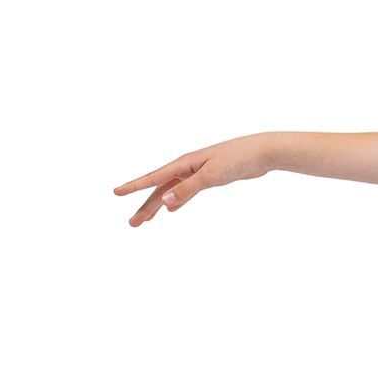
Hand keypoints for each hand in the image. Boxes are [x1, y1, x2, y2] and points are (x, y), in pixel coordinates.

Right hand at [113, 136, 275, 225]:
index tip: (116, 192)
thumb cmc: (238, 158)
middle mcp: (187, 167)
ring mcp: (197, 173)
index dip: (135, 186)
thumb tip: (164, 202)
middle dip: (145, 206)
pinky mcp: (208, 178)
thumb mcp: (212, 175)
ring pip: (171, 192)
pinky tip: (170, 210)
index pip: (154, 177)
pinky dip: (176, 201)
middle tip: (132, 224)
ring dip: (158, 206)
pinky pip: (185, 192)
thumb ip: (187, 189)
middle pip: (160, 190)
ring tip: (144, 221)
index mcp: (184, 164)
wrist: (262, 153)